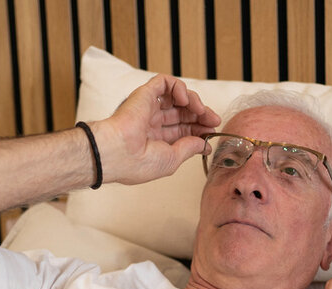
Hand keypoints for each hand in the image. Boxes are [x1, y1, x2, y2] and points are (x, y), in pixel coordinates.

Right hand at [94, 74, 220, 184]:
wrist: (117, 152)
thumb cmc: (139, 163)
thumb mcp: (172, 160)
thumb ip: (189, 148)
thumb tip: (204, 144)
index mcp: (155, 140)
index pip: (183, 129)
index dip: (200, 129)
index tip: (213, 132)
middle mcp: (152, 122)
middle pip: (183, 112)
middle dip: (201, 115)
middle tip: (214, 120)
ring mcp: (148, 107)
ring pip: (176, 96)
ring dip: (193, 101)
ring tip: (201, 111)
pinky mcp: (144, 94)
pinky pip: (164, 82)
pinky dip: (179, 87)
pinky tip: (185, 100)